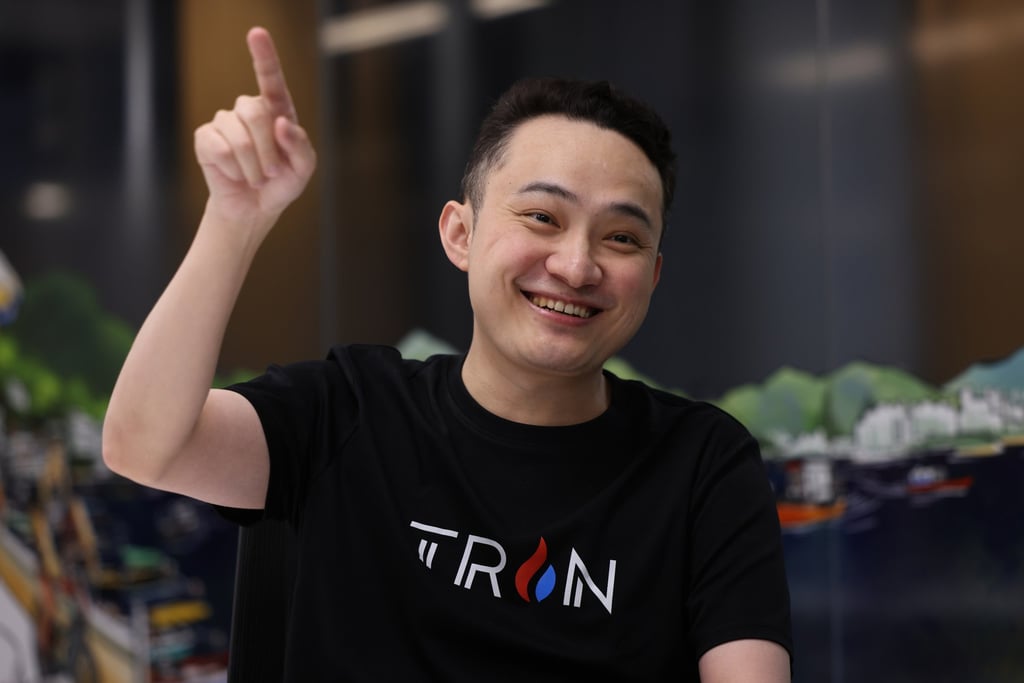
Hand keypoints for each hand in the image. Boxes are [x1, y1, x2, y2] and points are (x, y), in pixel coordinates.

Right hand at [194, 27, 316, 229]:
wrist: (254, 208)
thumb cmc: (281, 184)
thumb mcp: (303, 169)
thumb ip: (300, 146)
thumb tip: (281, 123)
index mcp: (277, 111)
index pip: (271, 79)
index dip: (264, 55)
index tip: (257, 33)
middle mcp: (249, 110)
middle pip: (255, 112)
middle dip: (268, 150)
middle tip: (272, 174)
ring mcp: (225, 122)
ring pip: (238, 136)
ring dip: (253, 166)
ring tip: (256, 179)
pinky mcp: (205, 138)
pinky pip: (219, 149)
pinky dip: (233, 169)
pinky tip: (235, 174)